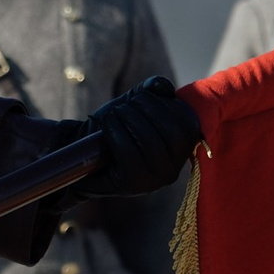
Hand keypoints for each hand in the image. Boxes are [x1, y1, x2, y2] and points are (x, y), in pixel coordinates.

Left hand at [78, 76, 201, 196]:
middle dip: (146, 109)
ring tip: (114, 114)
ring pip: (151, 143)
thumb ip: (152, 90)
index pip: (188, 122)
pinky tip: (107, 125)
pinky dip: (116, 133)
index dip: (166, 103)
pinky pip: (129, 155)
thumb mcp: (136, 103)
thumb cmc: (116, 126)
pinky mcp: (132, 185)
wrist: (86, 154)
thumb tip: (164, 87)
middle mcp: (173, 169)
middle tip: (124, 105)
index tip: (141, 96)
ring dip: (129, 119)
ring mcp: (154, 181)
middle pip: (172, 132)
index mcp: (182, 150)